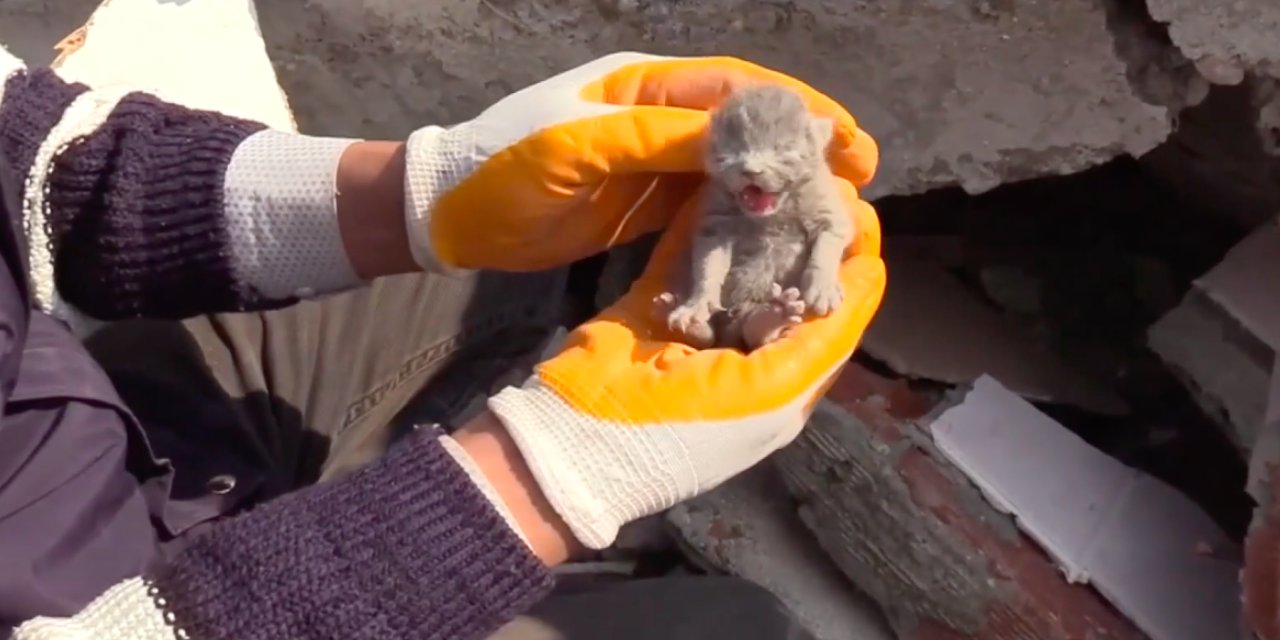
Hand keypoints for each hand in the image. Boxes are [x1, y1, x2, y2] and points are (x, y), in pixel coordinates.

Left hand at [403, 51, 878, 272]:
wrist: (450, 215)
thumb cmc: (503, 169)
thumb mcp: (575, 149)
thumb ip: (656, 143)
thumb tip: (741, 148)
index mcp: (644, 88)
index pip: (736, 90)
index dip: (794, 111)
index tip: (846, 138)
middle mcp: (658, 118)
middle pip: (747, 126)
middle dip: (803, 146)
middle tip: (860, 175)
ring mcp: (653, 162)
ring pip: (733, 167)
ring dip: (780, 184)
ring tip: (833, 207)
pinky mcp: (645, 203)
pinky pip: (706, 205)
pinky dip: (743, 216)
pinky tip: (776, 234)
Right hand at [485, 179, 885, 548]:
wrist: (580, 436)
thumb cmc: (689, 425)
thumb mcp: (774, 389)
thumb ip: (824, 334)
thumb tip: (873, 275)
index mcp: (781, 383)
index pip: (825, 316)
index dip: (844, 267)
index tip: (857, 210)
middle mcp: (744, 352)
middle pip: (783, 282)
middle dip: (801, 234)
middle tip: (815, 178)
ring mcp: (697, 327)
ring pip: (737, 263)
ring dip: (754, 223)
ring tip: (773, 172)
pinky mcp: (656, 304)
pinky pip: (686, 254)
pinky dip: (698, 219)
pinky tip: (716, 182)